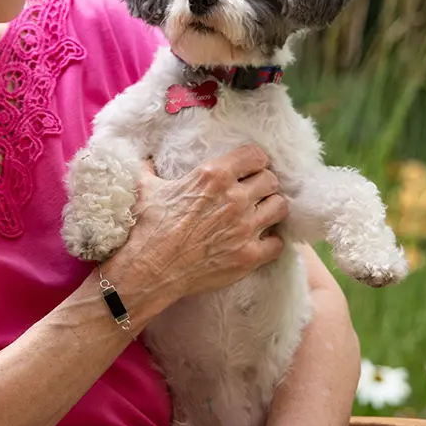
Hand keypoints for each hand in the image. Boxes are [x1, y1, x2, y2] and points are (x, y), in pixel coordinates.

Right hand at [114, 146, 287, 303]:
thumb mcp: (144, 189)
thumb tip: (147, 160)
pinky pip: (278, 243)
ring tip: (261, 214)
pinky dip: (271, 242)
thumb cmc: (146, 228)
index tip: (251, 168)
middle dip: (264, 185)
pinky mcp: (249, 256)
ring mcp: (245, 228)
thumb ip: (149, 170)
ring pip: (280, 207)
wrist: (148, 270)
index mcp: (213, 176)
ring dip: (271, 209)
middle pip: (271, 180)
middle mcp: (234, 198)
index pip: (255, 155)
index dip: (255, 161)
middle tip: (255, 193)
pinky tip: (261, 241)